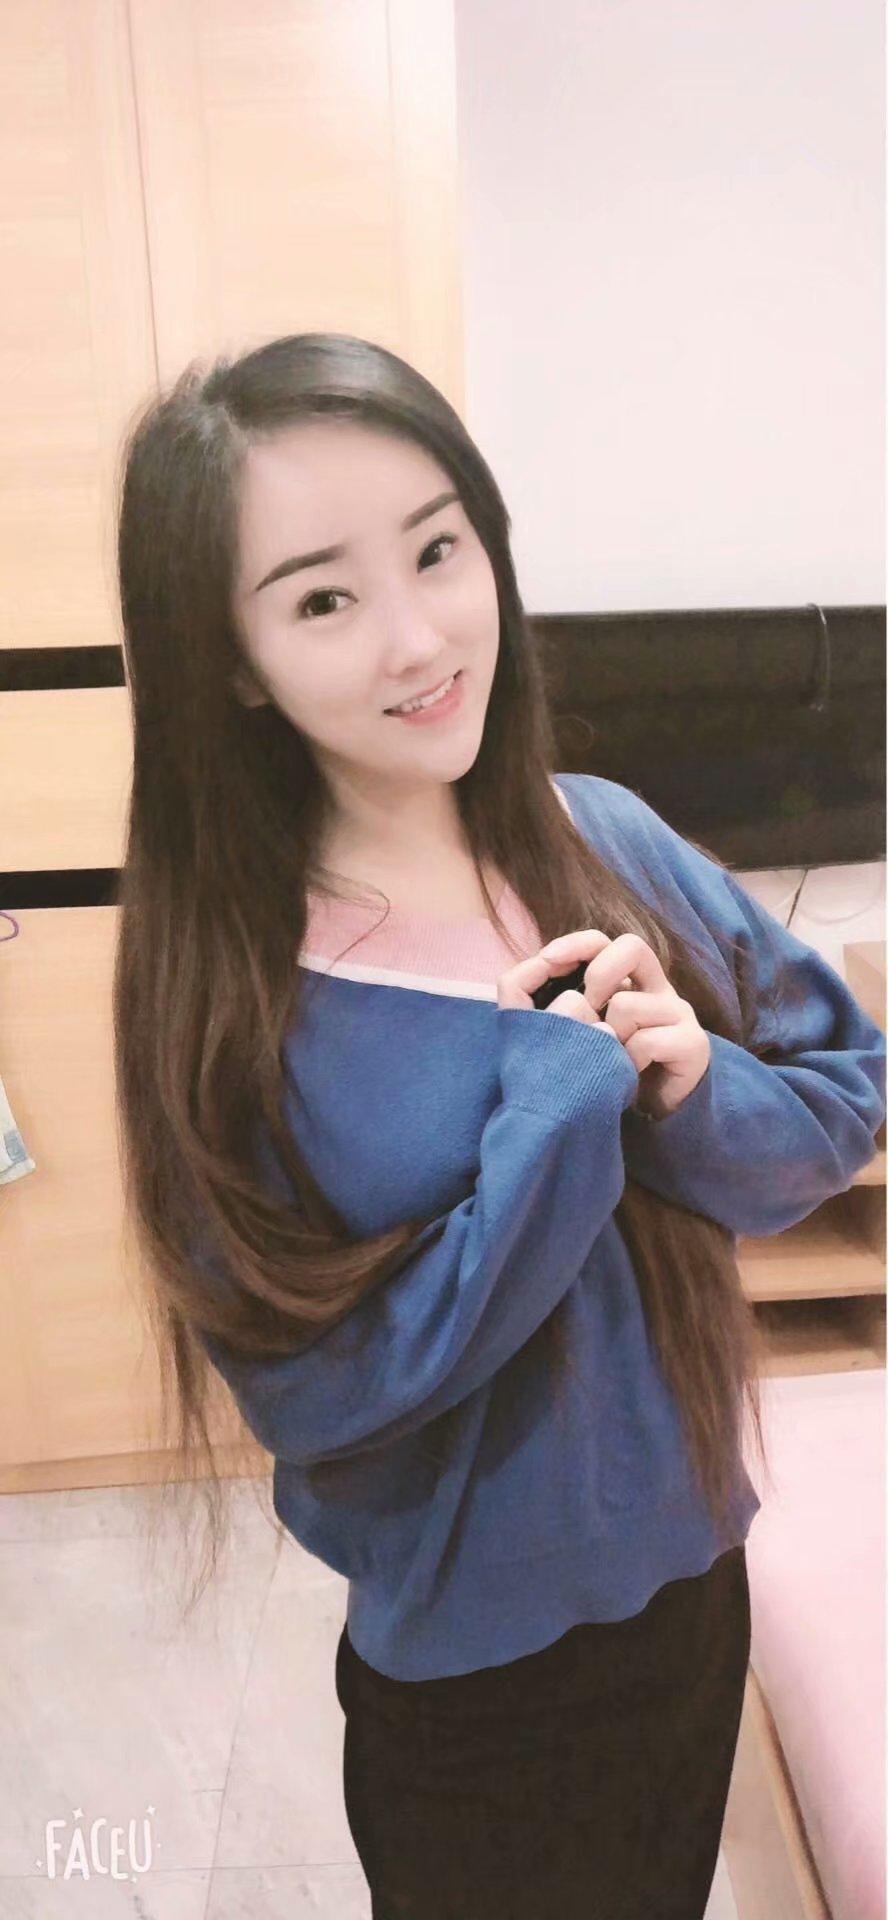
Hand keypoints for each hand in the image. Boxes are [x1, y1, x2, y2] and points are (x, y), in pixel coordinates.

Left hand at [537, 929, 711, 1119]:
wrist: (653, 1115)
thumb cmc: (608, 1068)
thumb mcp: (579, 1033)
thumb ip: (559, 1007)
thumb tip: (537, 978)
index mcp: (626, 979)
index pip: (602, 942)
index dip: (576, 943)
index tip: (547, 958)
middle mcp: (656, 987)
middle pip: (632, 947)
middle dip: (599, 974)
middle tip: (588, 1012)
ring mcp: (678, 1012)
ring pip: (628, 1004)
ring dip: (609, 1038)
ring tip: (612, 1059)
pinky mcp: (693, 1042)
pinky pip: (647, 1041)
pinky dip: (629, 1062)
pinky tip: (629, 1075)